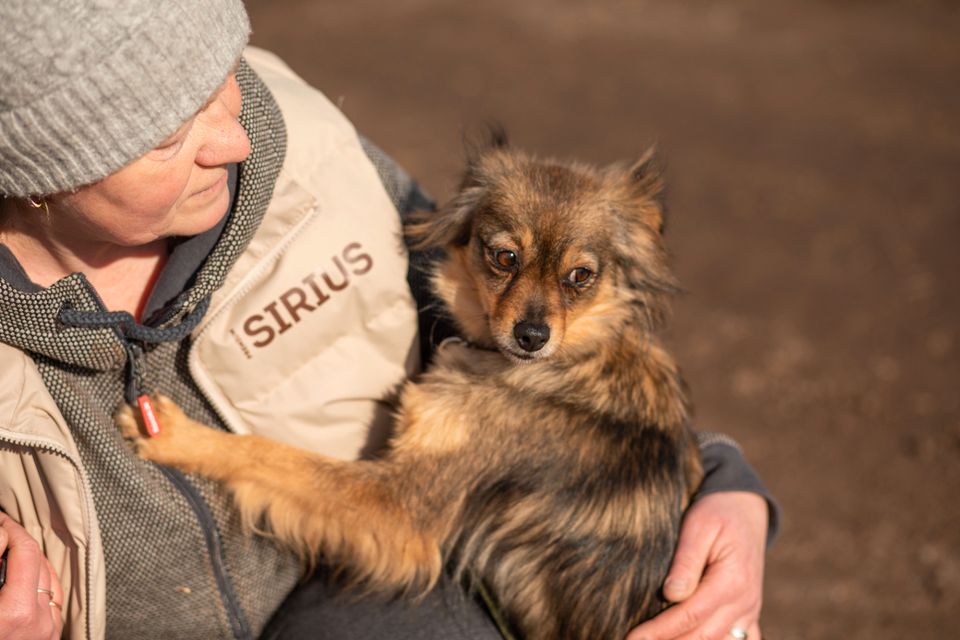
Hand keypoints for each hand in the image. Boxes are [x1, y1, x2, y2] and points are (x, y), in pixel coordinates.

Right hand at [0, 513, 63, 639]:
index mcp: (14, 613)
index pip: (24, 551)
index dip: (10, 528)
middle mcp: (38, 621)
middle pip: (38, 560)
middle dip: (17, 541)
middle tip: (0, 530)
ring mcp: (48, 630)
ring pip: (48, 577)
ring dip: (28, 559)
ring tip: (6, 550)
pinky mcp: (49, 637)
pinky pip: (51, 598)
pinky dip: (36, 581)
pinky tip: (19, 574)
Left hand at [626, 491, 767, 639]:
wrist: (746, 508)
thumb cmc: (717, 513)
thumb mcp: (699, 526)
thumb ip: (686, 561)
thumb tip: (671, 595)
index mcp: (732, 581)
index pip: (690, 615)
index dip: (660, 631)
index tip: (633, 638)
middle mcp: (745, 602)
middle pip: (702, 636)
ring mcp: (749, 611)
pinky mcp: (748, 614)